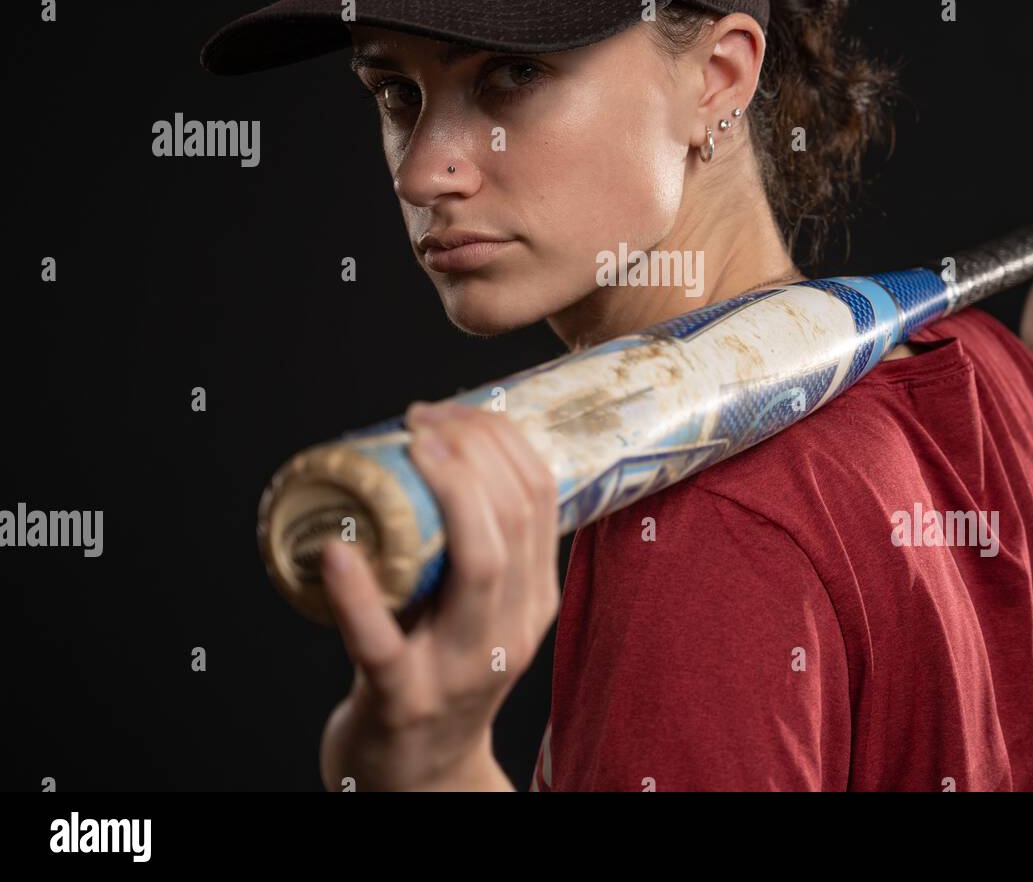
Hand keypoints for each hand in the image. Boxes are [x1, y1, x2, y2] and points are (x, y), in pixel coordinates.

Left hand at [318, 400, 558, 790]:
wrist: (420, 780)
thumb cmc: (441, 673)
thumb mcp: (481, 610)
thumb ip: (477, 547)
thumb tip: (445, 449)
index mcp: (535, 598)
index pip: (541, 496)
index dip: (500, 438)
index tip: (452, 409)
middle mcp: (512, 629)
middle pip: (514, 518)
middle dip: (473, 447)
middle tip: (423, 417)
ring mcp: (460, 667)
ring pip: (478, 565)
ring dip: (445, 490)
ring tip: (409, 446)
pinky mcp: (402, 699)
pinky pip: (381, 641)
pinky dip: (357, 592)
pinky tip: (335, 551)